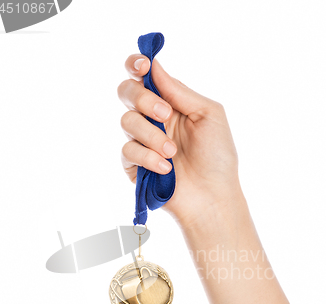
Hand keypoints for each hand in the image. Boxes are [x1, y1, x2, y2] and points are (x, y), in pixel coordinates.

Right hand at [117, 55, 240, 228]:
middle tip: (165, 114)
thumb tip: (155, 67)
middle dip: (143, 99)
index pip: (144, 77)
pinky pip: (127, 150)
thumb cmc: (218, 157)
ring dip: (151, 135)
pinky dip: (147, 157)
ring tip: (172, 152)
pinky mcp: (134, 165)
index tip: (143, 66)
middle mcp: (153, 119)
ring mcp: (142, 142)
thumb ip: (180, 91)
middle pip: (127, 92)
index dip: (137, 65)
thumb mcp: (209, 114)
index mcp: (171, 103)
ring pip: (127, 121)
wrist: (213, 197)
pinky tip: (166, 168)